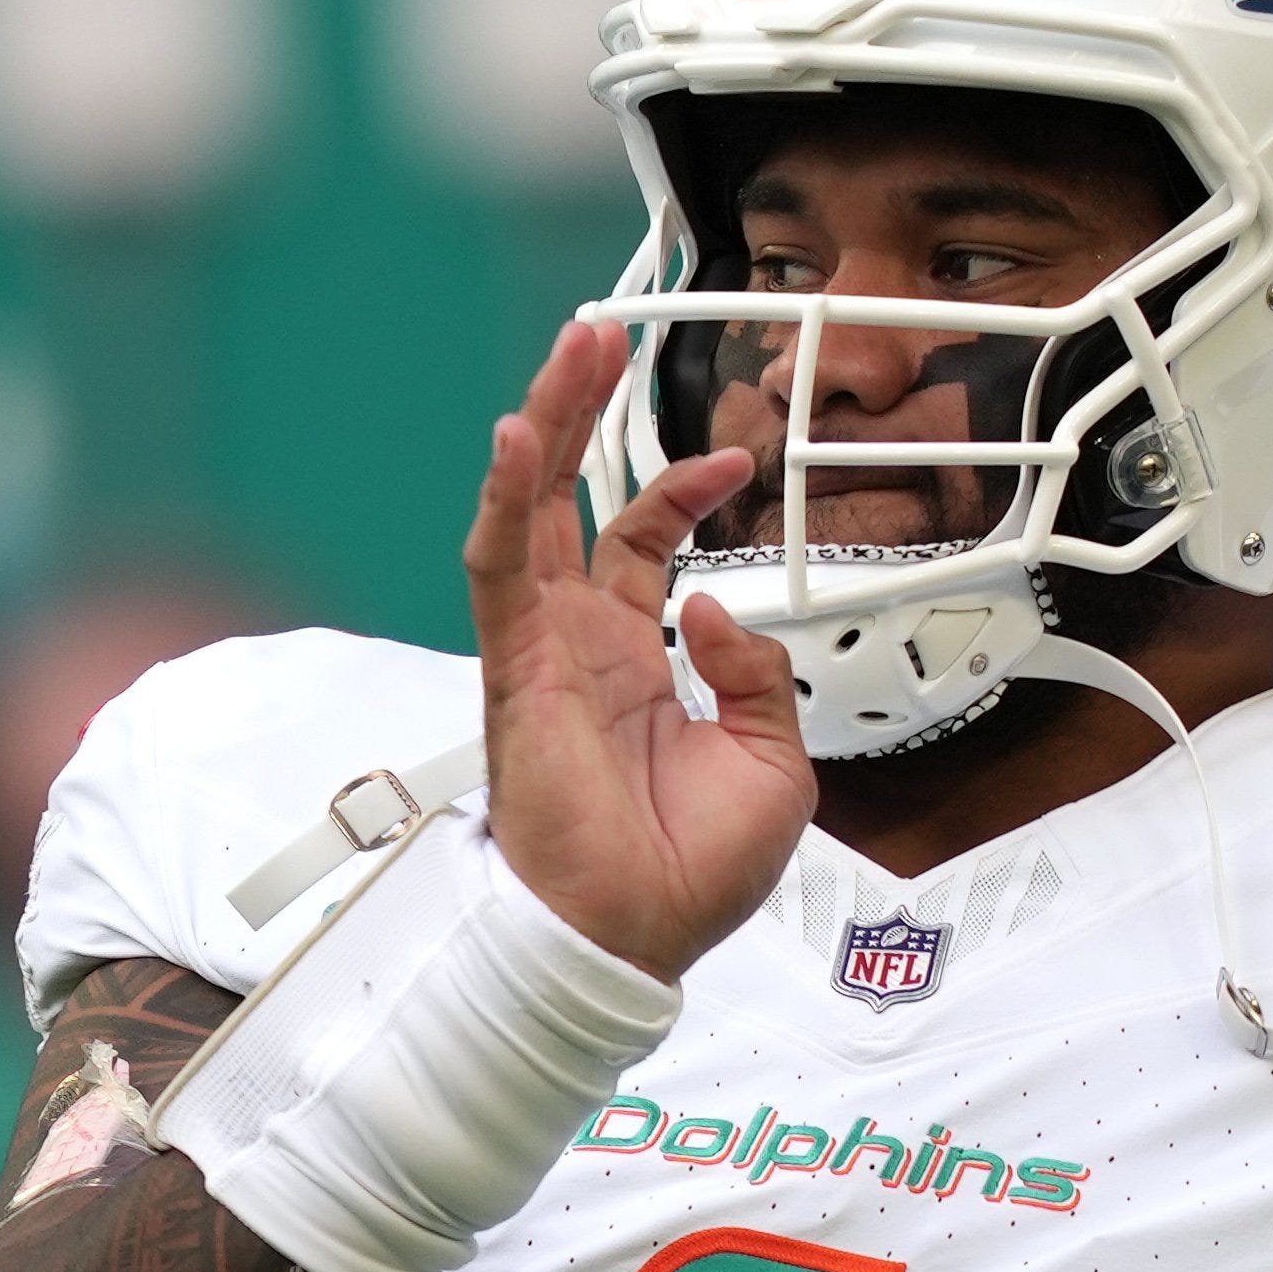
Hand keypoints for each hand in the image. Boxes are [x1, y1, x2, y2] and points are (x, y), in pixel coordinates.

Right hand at [464, 321, 812, 979]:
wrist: (637, 938)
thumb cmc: (691, 875)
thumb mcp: (775, 763)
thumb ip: (760, 675)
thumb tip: (715, 605)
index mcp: (636, 662)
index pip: (644, 544)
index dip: (683, 489)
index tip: (738, 456)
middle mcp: (580, 644)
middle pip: (570, 500)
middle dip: (583, 414)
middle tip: (599, 333)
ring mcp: (543, 650)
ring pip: (529, 511)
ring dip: (544, 426)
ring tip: (572, 347)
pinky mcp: (515, 668)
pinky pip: (497, 569)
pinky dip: (502, 501)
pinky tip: (514, 437)